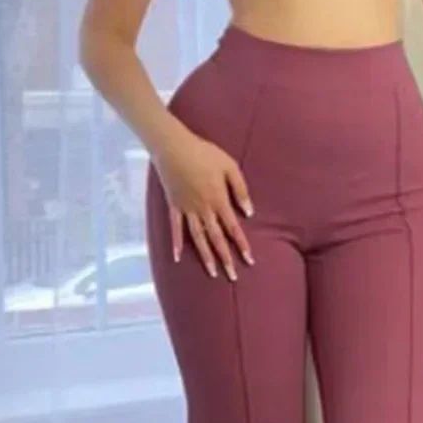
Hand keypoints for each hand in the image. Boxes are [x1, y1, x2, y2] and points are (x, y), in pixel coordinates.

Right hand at [152, 123, 254, 281]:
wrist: (173, 146)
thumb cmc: (204, 153)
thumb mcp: (230, 166)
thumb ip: (241, 190)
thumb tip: (249, 212)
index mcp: (219, 200)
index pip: (233, 228)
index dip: (242, 245)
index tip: (249, 261)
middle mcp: (203, 209)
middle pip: (216, 239)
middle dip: (226, 259)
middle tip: (233, 277)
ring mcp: (187, 209)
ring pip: (198, 238)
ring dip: (205, 257)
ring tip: (212, 272)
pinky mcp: (174, 206)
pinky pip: (175, 228)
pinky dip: (176, 243)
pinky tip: (177, 257)